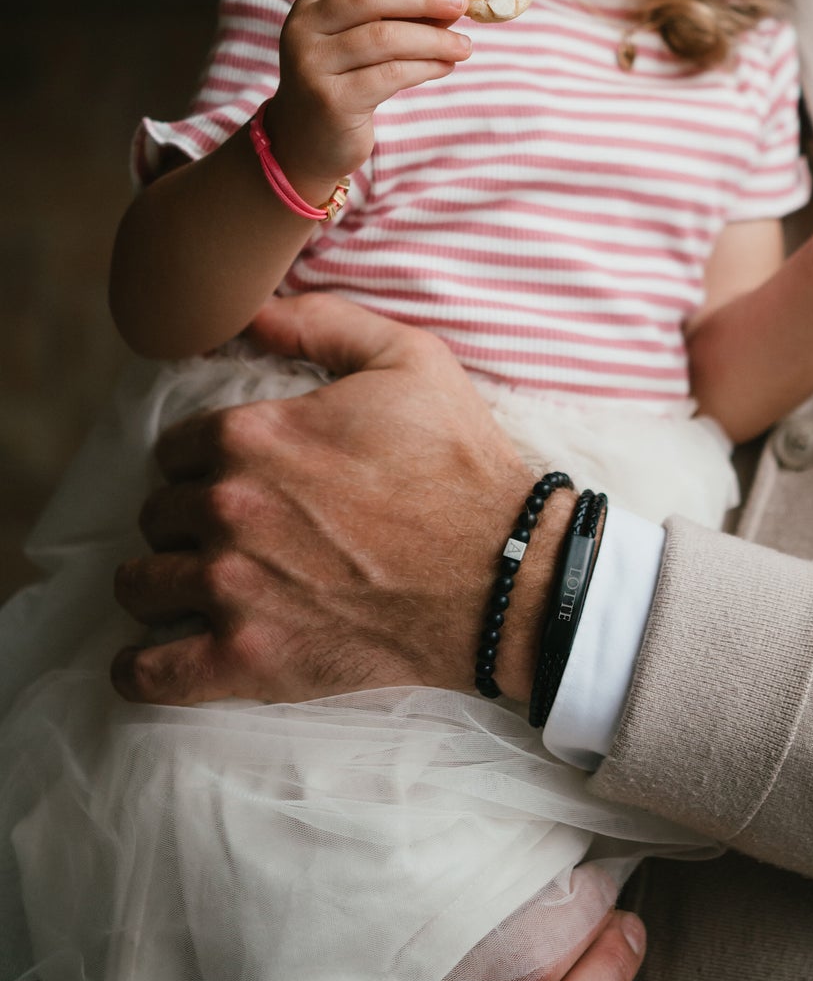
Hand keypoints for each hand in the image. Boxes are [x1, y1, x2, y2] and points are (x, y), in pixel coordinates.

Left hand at [111, 294, 571, 705]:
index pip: (174, 448)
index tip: (237, 473)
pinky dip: (142, 667)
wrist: (505, 575)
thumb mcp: (408, 359)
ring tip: (198, 584)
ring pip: (139, 583)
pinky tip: (154, 656)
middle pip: (157, 513)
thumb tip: (250, 307)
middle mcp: (226, 510)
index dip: (203, 458)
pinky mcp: (245, 661)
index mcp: (251, 436)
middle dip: (187, 518)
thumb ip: (320, 321)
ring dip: (163, 581)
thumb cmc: (460, 465)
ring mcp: (230, 590)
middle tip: (236, 529)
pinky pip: (148, 673)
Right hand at [268, 0, 471, 201]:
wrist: (306, 143)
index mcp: (312, 5)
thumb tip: (450, 0)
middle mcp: (304, 29)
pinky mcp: (331, 101)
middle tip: (461, 3)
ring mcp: (313, 65)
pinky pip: (388, 76)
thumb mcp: (362, 43)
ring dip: (431, 38)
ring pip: (382, 38)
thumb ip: (396, 19)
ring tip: (463, 45)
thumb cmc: (343, 84)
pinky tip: (445, 66)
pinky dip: (424, 68)